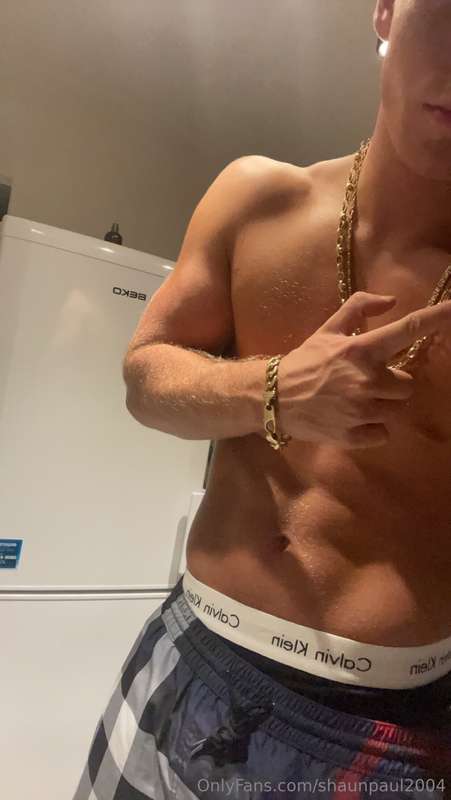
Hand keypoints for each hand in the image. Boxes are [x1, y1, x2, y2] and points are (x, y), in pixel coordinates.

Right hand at [276, 291, 450, 449]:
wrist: (274, 398)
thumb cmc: (304, 361)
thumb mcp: (328, 329)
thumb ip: (358, 307)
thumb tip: (392, 300)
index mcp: (361, 350)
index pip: (407, 330)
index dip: (437, 318)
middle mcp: (366, 380)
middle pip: (407, 384)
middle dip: (390, 383)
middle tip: (365, 382)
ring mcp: (361, 411)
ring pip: (396, 409)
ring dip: (382, 406)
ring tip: (356, 401)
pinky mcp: (354, 436)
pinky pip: (383, 433)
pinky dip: (371, 429)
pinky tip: (351, 419)